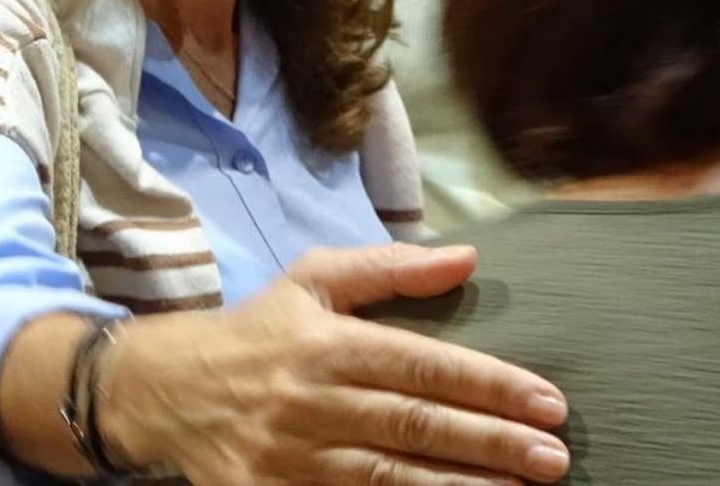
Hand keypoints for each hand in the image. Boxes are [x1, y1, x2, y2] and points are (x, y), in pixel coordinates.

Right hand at [101, 243, 571, 484]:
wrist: (165, 390)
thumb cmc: (258, 331)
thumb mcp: (312, 279)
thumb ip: (390, 267)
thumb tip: (467, 257)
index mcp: (327, 342)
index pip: (422, 364)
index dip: (489, 385)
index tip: (548, 403)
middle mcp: (312, 401)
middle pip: (414, 424)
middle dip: (491, 443)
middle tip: (554, 456)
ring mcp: (292, 457)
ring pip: (389, 478)